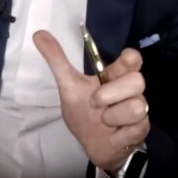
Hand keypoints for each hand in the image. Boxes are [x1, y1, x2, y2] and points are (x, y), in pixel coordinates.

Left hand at [33, 30, 150, 171]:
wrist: (92, 145)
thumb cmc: (83, 112)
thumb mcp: (68, 86)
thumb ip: (57, 60)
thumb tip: (38, 33)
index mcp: (114, 78)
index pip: (130, 62)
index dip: (131, 59)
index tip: (129, 57)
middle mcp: (130, 92)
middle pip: (137, 81)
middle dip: (111, 93)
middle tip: (94, 102)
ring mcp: (138, 111)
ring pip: (136, 107)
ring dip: (112, 117)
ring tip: (103, 121)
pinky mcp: (140, 132)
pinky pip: (134, 130)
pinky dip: (117, 135)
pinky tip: (111, 136)